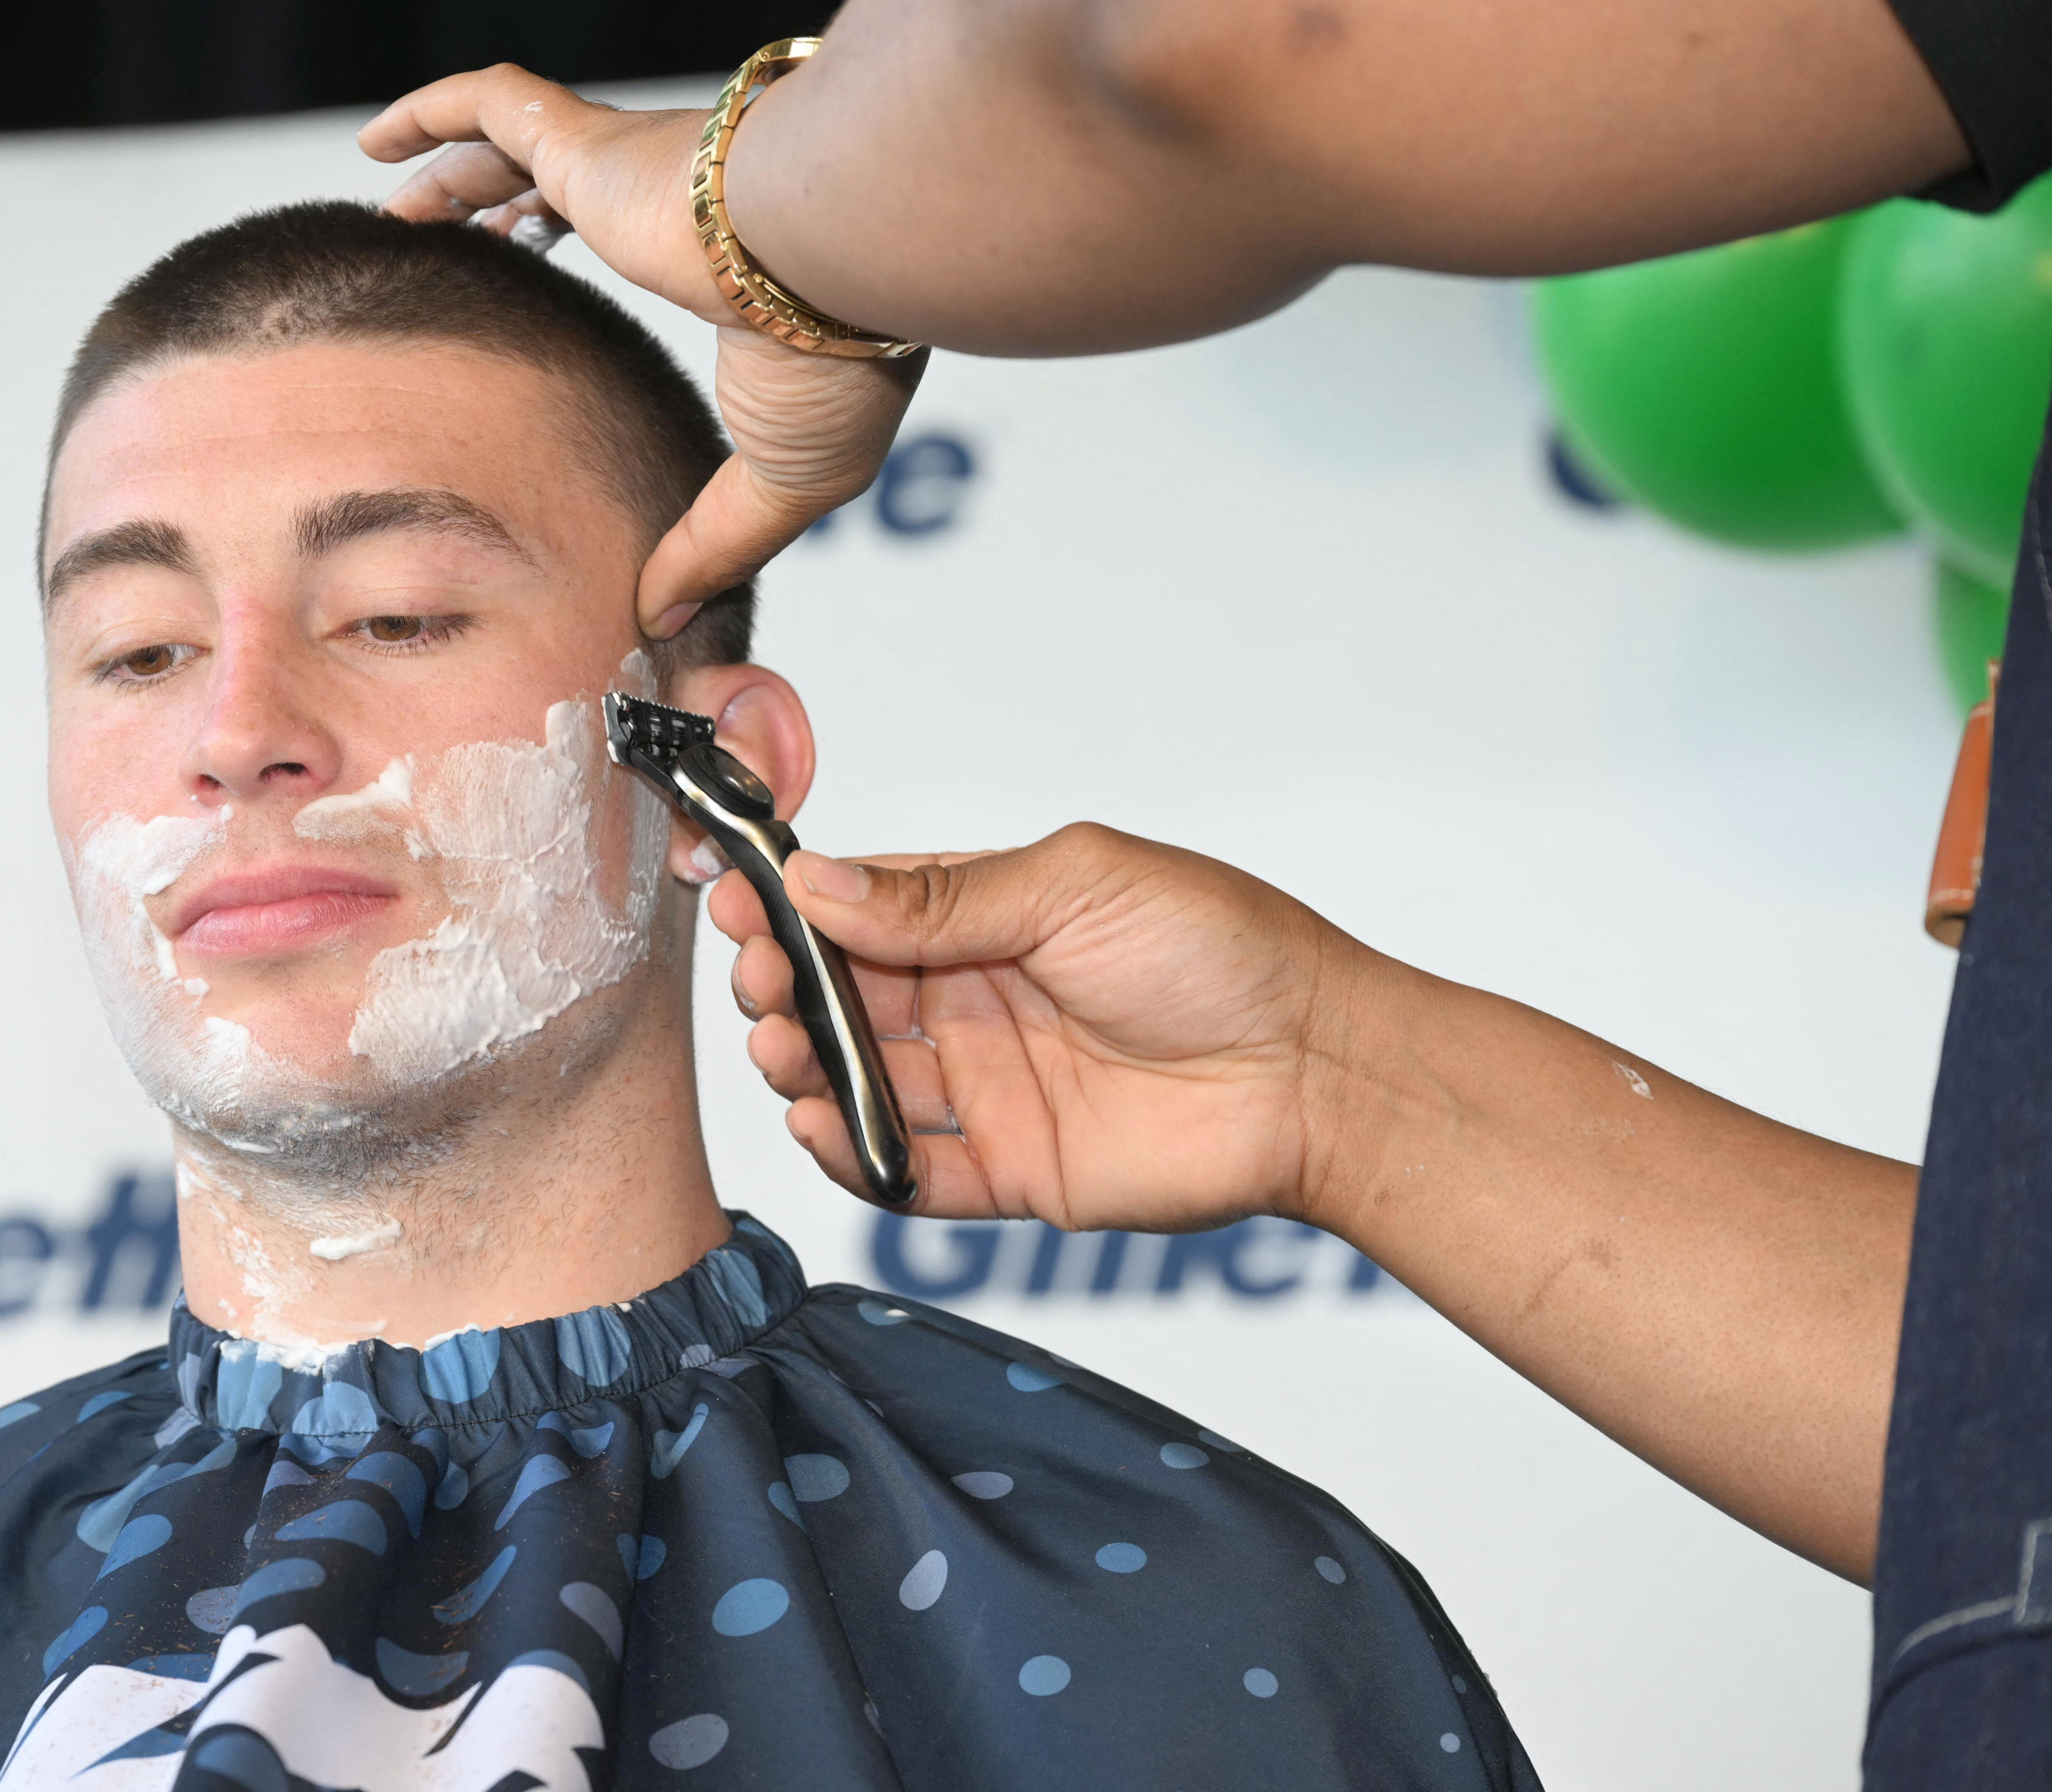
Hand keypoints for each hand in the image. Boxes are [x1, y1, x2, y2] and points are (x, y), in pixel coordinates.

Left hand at [359, 65, 925, 637]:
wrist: (847, 264)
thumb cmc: (841, 363)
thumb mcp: (782, 483)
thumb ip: (713, 547)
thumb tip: (663, 619)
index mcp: (720, 261)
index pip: (635, 248)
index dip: (582, 276)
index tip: (530, 330)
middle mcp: (668, 201)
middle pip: (557, 193)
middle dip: (499, 214)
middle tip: (444, 252)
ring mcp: (624, 166)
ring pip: (511, 149)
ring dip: (453, 175)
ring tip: (397, 206)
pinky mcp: (590, 143)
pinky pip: (490, 102)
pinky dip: (432, 110)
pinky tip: (380, 142)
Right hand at [710, 823, 1362, 1230]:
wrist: (1317, 1072)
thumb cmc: (1224, 954)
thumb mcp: (1074, 885)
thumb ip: (942, 895)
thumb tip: (820, 878)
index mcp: (988, 916)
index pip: (860, 910)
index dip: (792, 906)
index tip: (737, 899)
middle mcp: (975, 1002)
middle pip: (841, 999)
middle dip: (785, 989)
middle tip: (763, 985)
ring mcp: (988, 1091)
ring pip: (859, 1084)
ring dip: (805, 1068)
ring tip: (786, 1053)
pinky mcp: (1009, 1173)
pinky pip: (906, 1176)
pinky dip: (852, 1157)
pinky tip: (825, 1127)